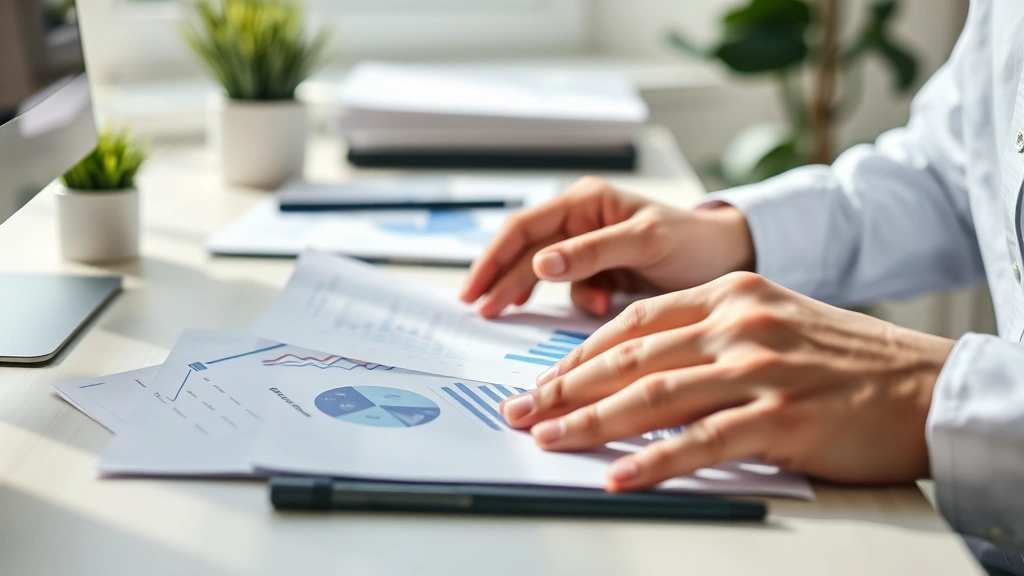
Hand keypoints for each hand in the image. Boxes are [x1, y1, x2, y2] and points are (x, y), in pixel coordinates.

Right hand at [460, 176, 754, 317]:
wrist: (732, 258)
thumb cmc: (694, 240)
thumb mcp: (645, 242)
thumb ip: (593, 252)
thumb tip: (540, 264)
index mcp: (586, 202)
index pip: (524, 227)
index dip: (493, 258)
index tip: (474, 289)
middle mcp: (581, 221)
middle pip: (525, 250)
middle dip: (502, 280)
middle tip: (482, 310)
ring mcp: (589, 247)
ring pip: (543, 272)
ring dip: (532, 291)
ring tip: (511, 311)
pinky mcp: (601, 271)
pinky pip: (572, 288)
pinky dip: (575, 301)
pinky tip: (592, 308)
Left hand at [498, 272, 954, 490]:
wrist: (925, 384)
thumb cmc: (846, 359)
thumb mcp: (773, 321)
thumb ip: (709, 334)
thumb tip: (642, 369)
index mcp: (731, 294)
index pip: (634, 322)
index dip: (579, 354)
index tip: (544, 380)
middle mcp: (739, 323)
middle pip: (630, 357)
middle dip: (565, 387)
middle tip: (523, 411)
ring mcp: (759, 368)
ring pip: (653, 396)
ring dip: (591, 421)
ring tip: (549, 439)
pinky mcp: (781, 418)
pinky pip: (701, 442)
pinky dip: (652, 462)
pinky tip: (618, 475)